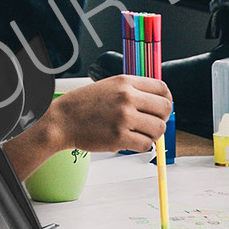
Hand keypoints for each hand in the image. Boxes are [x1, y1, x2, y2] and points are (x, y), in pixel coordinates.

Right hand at [41, 76, 172, 153]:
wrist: (62, 120)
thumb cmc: (84, 105)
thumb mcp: (109, 86)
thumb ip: (132, 90)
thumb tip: (157, 103)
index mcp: (125, 82)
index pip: (162, 88)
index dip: (166, 100)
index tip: (161, 108)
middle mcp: (126, 97)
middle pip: (164, 108)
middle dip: (161, 118)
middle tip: (151, 124)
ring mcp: (123, 118)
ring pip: (158, 128)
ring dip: (152, 134)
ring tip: (139, 134)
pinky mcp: (119, 137)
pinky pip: (145, 144)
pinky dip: (142, 145)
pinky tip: (131, 141)